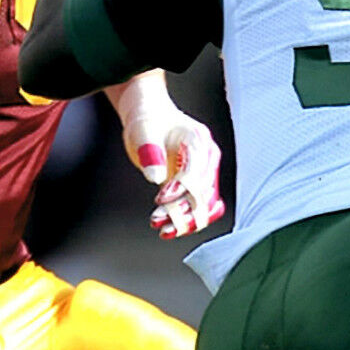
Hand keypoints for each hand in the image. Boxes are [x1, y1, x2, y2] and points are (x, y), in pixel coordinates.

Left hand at [110, 73, 225, 239]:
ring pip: (202, 204)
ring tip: (162, 230)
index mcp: (198, 141)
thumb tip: (156, 177)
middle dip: (183, 210)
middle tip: (157, 221)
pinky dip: (184, 220)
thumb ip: (151, 152)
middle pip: (204, 192)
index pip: (196, 171)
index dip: (181, 188)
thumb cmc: (147, 121)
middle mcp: (206, 159)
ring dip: (184, 220)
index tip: (160, 198)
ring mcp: (202, 173)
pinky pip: (195, 207)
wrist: (149, 118)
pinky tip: (169, 229)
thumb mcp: (144, 132)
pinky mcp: (192, 185)